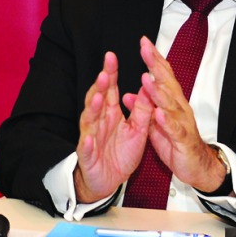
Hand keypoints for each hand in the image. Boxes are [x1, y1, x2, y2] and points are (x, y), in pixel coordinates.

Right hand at [73, 51, 154, 202]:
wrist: (108, 179)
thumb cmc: (119, 153)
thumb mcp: (138, 130)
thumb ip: (142, 110)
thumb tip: (149, 86)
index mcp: (110, 113)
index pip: (109, 89)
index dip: (110, 73)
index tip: (112, 56)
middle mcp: (98, 121)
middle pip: (97, 100)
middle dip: (100, 86)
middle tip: (106, 72)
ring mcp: (90, 137)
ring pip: (89, 120)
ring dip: (92, 108)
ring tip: (99, 96)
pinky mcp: (88, 155)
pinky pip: (86, 148)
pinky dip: (87, 143)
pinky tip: (89, 138)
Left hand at [136, 36, 226, 192]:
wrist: (198, 166)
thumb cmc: (175, 142)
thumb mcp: (154, 124)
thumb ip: (142, 108)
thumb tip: (126, 94)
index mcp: (171, 102)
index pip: (163, 76)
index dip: (154, 59)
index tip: (144, 42)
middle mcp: (179, 107)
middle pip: (167, 83)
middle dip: (156, 65)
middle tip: (145, 49)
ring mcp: (182, 122)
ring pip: (170, 104)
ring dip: (158, 91)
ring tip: (146, 78)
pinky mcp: (183, 140)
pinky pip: (174, 129)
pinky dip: (166, 121)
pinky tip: (158, 113)